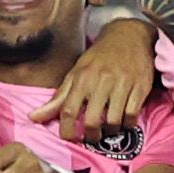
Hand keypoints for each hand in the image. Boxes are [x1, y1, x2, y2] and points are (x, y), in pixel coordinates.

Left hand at [38, 23, 155, 143]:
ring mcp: (122, 84)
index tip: (69, 137)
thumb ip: (58, 98)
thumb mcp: (76, 73)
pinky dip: (127, 124)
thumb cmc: (99, 57)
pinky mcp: (140, 86)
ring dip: (110, 131)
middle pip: (92, 120)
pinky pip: (132, 114)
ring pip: (113, 121)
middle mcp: (101, 81)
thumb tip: (33, 118)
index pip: (68, 110)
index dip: (67, 130)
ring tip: (108, 129)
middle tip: (92, 137)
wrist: (128, 35)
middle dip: (91, 136)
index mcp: (82, 78)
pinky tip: (124, 121)